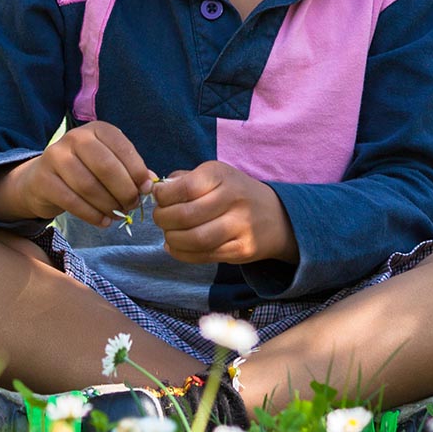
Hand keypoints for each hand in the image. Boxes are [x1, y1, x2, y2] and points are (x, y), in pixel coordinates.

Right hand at [8, 121, 154, 227]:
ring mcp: (56, 156)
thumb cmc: (85, 170)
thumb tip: (151, 182)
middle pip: (106, 167)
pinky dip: (92, 215)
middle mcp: (75, 137)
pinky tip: (103, 221)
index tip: (145, 190)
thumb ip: (130, 169)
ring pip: (89, 186)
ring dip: (109, 205)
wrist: (41, 180)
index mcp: (97, 128)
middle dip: (124, 191)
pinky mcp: (44, 179)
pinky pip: (72, 201)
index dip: (137, 171)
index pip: (122, 148)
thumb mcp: (108, 162)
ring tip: (117, 215)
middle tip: (131, 206)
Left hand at [151, 161, 298, 265]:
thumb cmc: (235, 193)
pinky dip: (182, 254)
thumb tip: (155, 189)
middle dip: (163, 220)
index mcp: (222, 175)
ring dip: (172, 239)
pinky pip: (204, 256)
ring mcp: (240, 226)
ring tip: (168, 234)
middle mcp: (233, 199)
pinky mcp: (242, 250)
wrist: (277, 216)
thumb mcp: (215, 175)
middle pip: (186, 216)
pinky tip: (176, 246)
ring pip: (194, 239)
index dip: (163, 196)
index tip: (157, 198)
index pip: (184, 188)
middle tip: (160, 219)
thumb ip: (184, 180)